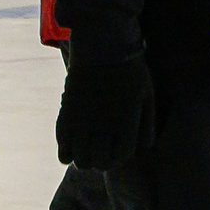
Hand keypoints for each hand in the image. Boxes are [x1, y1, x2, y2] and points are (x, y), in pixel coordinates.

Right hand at [55, 50, 155, 169]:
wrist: (103, 47)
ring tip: (83, 151)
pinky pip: (62, 144)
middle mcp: (105, 128)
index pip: (120, 157)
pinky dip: (65, 152)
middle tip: (97, 153)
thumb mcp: (147, 96)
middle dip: (99, 161)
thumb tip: (147, 146)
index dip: (117, 157)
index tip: (114, 151)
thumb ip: (147, 123)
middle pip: (98, 162)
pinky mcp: (67, 114)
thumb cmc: (129, 70)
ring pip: (80, 158)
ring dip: (82, 158)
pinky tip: (69, 149)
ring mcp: (84, 123)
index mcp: (127, 125)